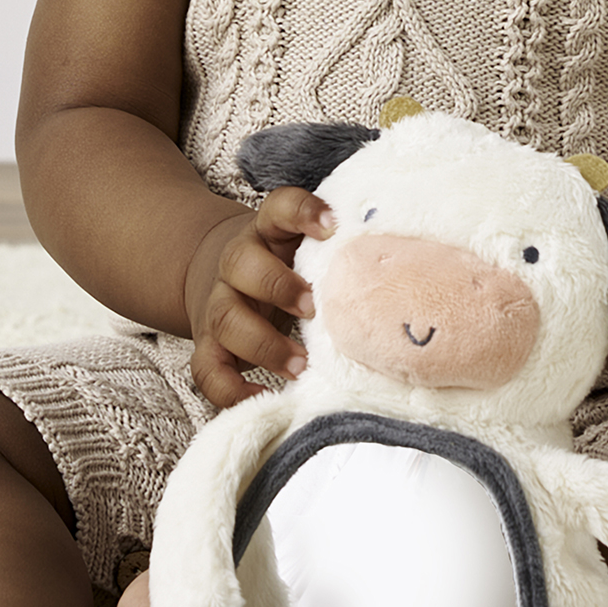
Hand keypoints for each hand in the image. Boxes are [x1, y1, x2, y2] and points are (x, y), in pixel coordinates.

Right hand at [185, 187, 334, 407]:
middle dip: (277, 285)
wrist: (222, 277)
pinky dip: (229, 388)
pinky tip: (259, 397)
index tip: (331, 227)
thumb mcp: (303, 249)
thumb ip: (336, 256)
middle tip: (313, 309)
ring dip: (263, 344)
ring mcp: (219, 305)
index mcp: (266, 233)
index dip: (301, 213)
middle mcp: (236, 265)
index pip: (278, 209)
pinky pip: (207, 369)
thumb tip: (400, 272)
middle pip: (240, 264)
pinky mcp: (209, 344)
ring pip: (225, 319)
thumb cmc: (283, 269)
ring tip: (300, 365)